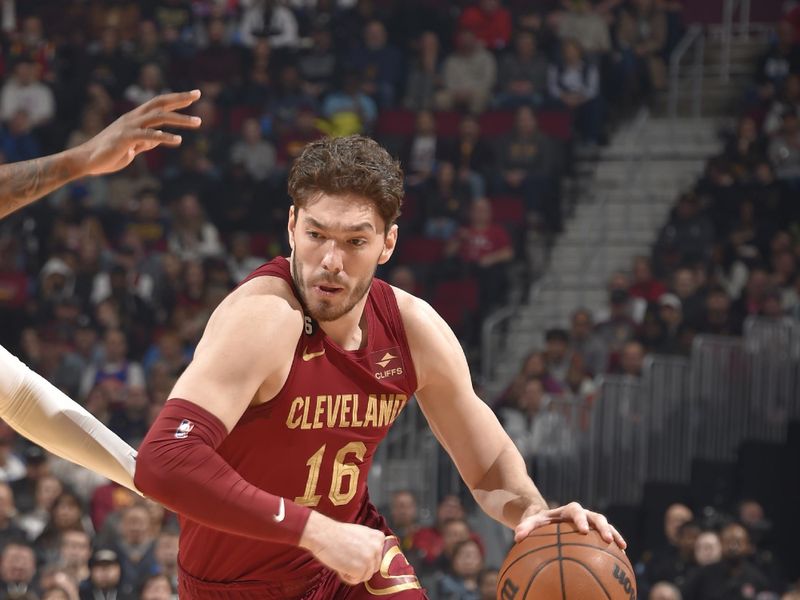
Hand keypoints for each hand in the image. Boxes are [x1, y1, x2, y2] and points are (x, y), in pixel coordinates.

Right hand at [79, 90, 201, 176]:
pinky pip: (147, 135)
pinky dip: (163, 136)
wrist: (88, 161)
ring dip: (179, 119)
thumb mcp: (133, 146)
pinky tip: (178, 140)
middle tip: (198, 94)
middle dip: (179, 98)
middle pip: (159, 103)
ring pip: (158, 117)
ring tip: (198, 122)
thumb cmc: (109, 154)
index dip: (175, 99)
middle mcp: (133, 118)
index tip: (193, 95)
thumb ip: (147, 141)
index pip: (158, 104)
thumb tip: (159, 138)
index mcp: (135, 118)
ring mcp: (129, 126)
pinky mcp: (125, 138)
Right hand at [299, 511, 384, 584]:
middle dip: (361, 567)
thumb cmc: (338, 534)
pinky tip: (341, 566)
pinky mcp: (360, 569)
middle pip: (373, 567)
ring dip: (354, 572)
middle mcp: (377, 548)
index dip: (365, 558)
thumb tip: (373, 557)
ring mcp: (369, 559)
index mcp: (378, 537)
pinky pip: (356, 580)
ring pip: (366, 576)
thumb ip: (370, 544)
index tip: (355, 553)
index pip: (378, 556)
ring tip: (344, 561)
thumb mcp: (361, 533)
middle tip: (348, 558)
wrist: (324, 534)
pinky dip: (347, 576)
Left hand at [514, 501, 626, 548]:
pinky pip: (608, 537)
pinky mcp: (596, 532)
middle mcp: (583, 514)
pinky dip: (615, 543)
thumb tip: (517, 537)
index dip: (581, 519)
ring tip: (622, 546)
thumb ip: (525, 527)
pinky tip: (623, 556)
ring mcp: (592, 522)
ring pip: (606, 525)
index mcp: (568, 510)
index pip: (575, 511)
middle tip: (606, 539)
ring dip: (614, 534)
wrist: (550, 519)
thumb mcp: (532, 522)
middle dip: (602, 527)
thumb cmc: (540, 522)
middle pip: (596, 517)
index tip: (583, 530)